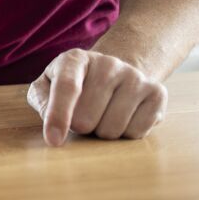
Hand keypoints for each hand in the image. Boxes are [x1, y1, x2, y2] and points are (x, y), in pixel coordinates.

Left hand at [27, 49, 167, 146]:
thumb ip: (41, 100)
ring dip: (102, 133)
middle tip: (82, 116)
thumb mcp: (47, 86)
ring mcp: (135, 76)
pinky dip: (125, 135)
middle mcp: (108, 63)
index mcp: (74, 59)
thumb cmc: (74, 86)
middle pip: (87, 117)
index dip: (58, 116)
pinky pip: (136, 132)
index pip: (67, 87)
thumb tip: (51, 122)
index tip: (53, 140)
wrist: (114, 74)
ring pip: (112, 129)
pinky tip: (122, 118)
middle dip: (80, 127)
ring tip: (101, 116)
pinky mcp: (157, 92)